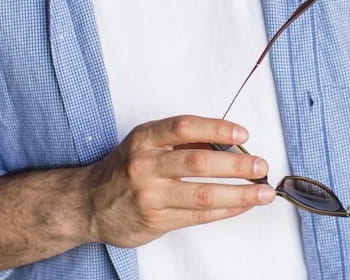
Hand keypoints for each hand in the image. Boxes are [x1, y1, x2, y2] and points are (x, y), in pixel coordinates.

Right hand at [84, 115, 274, 247]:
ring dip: (239, 193)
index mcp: (145, 139)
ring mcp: (150, 195)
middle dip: (236, 165)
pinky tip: (242, 205)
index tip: (242, 134)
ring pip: (203, 194)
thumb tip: (227, 142)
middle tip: (260, 165)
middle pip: (198, 162)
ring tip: (262, 192)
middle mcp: (145, 165)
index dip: (216, 129)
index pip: (184, 127)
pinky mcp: (156, 220)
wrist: (87, 204)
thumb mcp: (145, 144)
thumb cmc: (122, 170)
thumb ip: (181, 142)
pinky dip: (226, 210)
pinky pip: (199, 215)